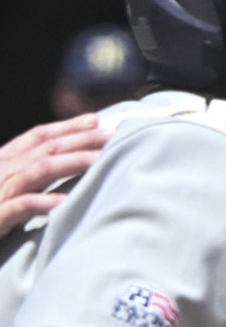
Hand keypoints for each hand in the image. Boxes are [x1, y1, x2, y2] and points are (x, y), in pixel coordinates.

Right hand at [0, 113, 109, 233]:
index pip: (37, 137)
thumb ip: (26, 175)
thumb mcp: (4, 188)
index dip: (66, 127)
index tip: (95, 120)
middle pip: (45, 149)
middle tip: (114, 134)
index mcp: (2, 162)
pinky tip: (65, 203)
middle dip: (81, 139)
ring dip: (71, 163)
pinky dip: (43, 203)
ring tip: (101, 160)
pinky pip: (21, 206)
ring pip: (39, 170)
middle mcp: (0, 171)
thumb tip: (60, 166)